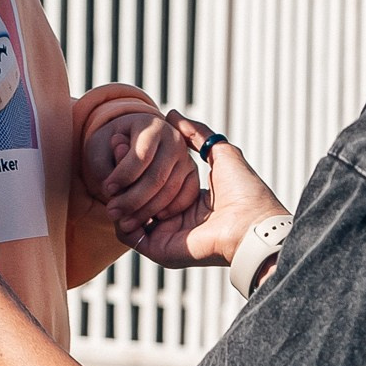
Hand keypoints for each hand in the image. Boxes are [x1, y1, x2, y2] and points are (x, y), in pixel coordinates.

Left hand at [82, 105, 204, 238]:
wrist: (130, 144)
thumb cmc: (111, 148)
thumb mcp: (101, 150)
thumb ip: (107, 166)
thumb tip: (116, 188)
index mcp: (152, 126)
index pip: (141, 155)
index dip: (123, 176)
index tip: (106, 189)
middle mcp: (174, 139)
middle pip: (157, 176)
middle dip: (132, 199)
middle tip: (112, 213)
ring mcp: (186, 158)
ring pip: (170, 190)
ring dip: (146, 211)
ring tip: (125, 222)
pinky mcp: (192, 174)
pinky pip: (187, 197)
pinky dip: (170, 211)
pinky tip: (152, 219)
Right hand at [121, 117, 289, 271]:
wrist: (253, 223)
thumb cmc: (244, 190)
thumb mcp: (221, 153)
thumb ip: (197, 135)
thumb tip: (172, 115)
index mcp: (190, 201)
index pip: (155, 183)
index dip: (140, 166)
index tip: (127, 145)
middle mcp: (176, 220)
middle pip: (140, 199)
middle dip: (124, 179)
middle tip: (116, 156)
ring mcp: (166, 237)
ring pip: (130, 216)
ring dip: (119, 197)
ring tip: (112, 178)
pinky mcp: (160, 250)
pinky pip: (129, 236)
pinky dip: (120, 219)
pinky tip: (118, 197)